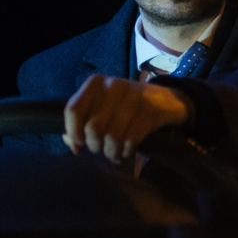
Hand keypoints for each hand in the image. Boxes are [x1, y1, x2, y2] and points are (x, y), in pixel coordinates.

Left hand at [63, 75, 193, 162]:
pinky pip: (131, 140)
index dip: (73, 132)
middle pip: (92, 127)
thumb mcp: (102, 107)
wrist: (166, 100)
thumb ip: (82, 122)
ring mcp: (134, 97)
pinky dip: (126, 151)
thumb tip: (71, 143)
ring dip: (112, 152)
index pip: (73, 110)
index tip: (80, 145)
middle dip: (95, 146)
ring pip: (112, 137)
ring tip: (114, 154)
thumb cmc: (126, 107)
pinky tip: (126, 152)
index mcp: (95, 83)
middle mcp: (113, 86)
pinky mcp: (151, 111)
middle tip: (101, 150)